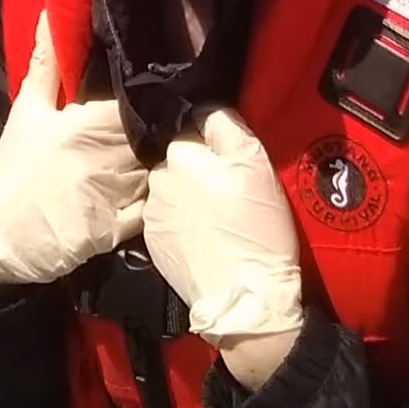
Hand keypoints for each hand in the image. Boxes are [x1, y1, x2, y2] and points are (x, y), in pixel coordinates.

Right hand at [0, 13, 147, 290]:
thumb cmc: (14, 166)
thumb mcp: (27, 110)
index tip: (156, 85)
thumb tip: (50, 14)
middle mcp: (106, 162)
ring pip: (158, 168)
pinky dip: (160, 192)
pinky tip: (160, 182)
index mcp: (85, 129)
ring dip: (164, 156)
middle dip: (162, 123)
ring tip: (171, 144)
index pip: (136, 104)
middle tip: (171, 112)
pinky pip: (153, 205)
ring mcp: (115, 198)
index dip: (150, 94)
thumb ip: (46, 62)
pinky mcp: (120, 229)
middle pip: (153, 135)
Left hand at [142, 108, 304, 391]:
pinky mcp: (154, 244)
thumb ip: (225, 126)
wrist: (247, 298)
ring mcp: (152, 214)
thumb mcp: (255, 164)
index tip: (232, 165)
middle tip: (229, 193)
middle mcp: (157, 180)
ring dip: (190, 197)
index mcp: (179, 155)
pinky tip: (207, 237)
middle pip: (179, 161)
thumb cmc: (256, 228)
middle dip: (199, 170)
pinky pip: (169, 219)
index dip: (214, 146)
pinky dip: (184, 223)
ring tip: (219, 219)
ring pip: (173, 191)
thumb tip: (205, 109)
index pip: (191, 131)